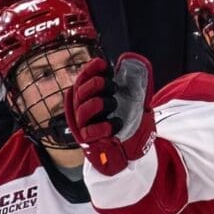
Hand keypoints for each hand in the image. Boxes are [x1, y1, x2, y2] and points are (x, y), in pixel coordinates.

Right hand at [70, 53, 156, 174]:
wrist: (128, 149)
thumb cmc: (126, 122)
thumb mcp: (132, 101)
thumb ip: (131, 85)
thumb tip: (134, 64)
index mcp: (89, 96)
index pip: (83, 79)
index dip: (91, 70)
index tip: (103, 64)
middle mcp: (82, 109)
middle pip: (80, 93)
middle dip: (94, 84)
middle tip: (111, 85)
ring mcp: (84, 125)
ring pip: (82, 111)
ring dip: (97, 104)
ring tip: (113, 102)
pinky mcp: (88, 140)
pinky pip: (89, 132)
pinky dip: (101, 127)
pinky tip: (114, 124)